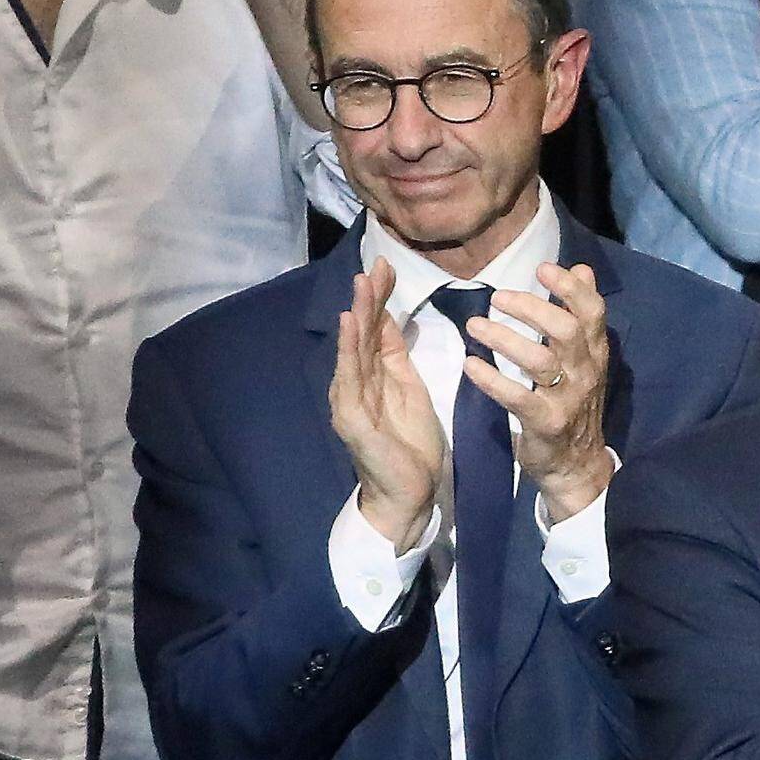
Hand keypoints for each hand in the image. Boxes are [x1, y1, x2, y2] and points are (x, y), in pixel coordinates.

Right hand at [329, 260, 450, 550]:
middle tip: (376, 265)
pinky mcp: (350, 416)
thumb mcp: (410, 391)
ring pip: (354, 348)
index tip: (387, 268)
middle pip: (362, 333)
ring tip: (362, 284)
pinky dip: (349, 349)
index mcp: (372, 376)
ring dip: (358, 315)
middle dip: (369, 298)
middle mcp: (354, 382)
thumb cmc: (412, 446)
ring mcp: (348, 398)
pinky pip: (350, 377)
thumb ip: (397, 358)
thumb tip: (391, 320)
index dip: (380, 299)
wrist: (408, 494)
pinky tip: (352, 325)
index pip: (374, 330)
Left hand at [460, 258, 618, 522]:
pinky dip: (492, 380)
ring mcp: (568, 399)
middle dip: (531, 309)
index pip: (593, 312)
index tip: (542, 268)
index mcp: (595, 353)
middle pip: (565, 330)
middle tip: (497, 297)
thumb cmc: (573, 403)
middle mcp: (586, 372)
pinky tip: (471, 365)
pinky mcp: (547, 423)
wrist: (576, 464)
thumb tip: (582, 268)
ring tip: (474, 326)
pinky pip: (518, 397)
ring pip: (539, 361)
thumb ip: (579, 315)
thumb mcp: (584, 358)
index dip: (570, 288)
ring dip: (504, 339)